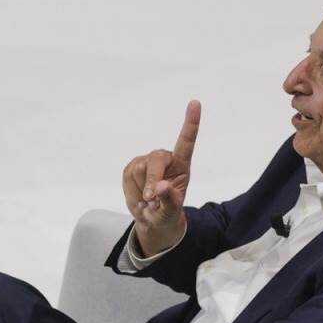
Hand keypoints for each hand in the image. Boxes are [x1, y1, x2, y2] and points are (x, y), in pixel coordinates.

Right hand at [122, 100, 200, 255]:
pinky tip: (138, 195)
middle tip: (150, 200)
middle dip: (150, 180)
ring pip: (138, 170)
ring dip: (140, 190)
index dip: (191, 123)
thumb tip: (160, 187)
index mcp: (182, 165)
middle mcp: (165, 159)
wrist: (151, 219)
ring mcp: (147, 161)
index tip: (195, 103)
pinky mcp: (131, 167)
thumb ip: (169, 200)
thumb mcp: (172, 213)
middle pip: (155, 160)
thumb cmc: (167, 214)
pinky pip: (127, 176)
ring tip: (148, 200)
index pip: (187, 141)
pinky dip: (131, 190)